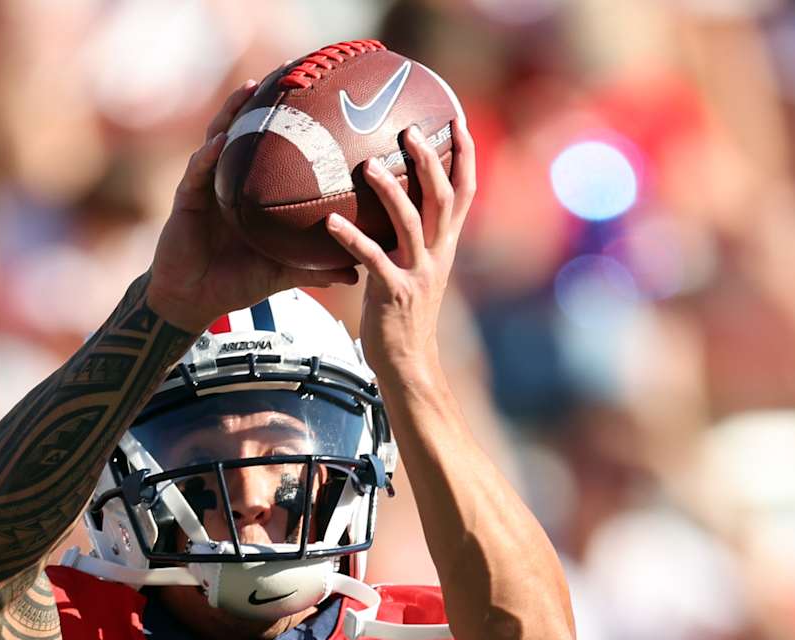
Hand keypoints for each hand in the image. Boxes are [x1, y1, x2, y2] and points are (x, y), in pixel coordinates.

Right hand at [145, 81, 358, 331]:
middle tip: (285, 74)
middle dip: (262, 102)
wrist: (193, 300)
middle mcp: (230, 182)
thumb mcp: (280, 273)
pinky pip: (197, 172)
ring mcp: (207, 187)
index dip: (289, 124)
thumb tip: (357, 272)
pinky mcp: (186, 199)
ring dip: (232, 113)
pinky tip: (220, 142)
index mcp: (252, 193)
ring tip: (250, 90)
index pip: (273, 151)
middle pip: (246, 133)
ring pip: (218, 139)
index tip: (316, 99)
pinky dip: (208, 156)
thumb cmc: (235, 282)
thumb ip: (314, 267)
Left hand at [325, 120, 474, 381]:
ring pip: (411, 222)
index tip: (457, 120)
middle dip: (430, 161)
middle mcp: (438, 254)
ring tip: (368, 166)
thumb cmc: (401, 315)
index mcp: (445, 245)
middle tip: (409, 130)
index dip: (465, 155)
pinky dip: (351, 239)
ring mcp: (418, 273)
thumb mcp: (413, 270)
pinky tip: (329, 223)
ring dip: (390, 191)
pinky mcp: (395, 293)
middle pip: (443, 198)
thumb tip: (383, 203)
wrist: (408, 363)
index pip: (464, 192)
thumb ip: (406, 238)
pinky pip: (372, 260)